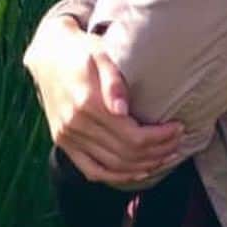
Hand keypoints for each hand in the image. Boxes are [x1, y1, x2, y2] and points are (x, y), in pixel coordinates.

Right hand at [23, 15, 184, 186]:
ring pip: (113, 166)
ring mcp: (67, 136)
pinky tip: (136, 172)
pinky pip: (92, 171)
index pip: (133, 135)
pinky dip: (117, 177)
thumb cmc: (81, 50)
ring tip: (165, 156)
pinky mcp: (63, 142)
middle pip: (126, 154)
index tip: (178, 128)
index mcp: (87, 103)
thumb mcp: (100, 54)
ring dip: (143, 166)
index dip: (160, 137)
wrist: (48, 53)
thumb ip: (113, 82)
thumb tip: (122, 110)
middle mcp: (76, 124)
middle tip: (178, 143)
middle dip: (158, 152)